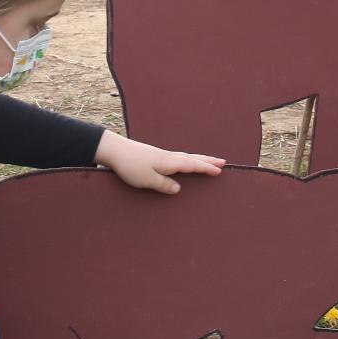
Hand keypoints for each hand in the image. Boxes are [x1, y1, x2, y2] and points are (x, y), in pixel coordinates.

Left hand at [94, 130, 224, 193]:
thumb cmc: (130, 165)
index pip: (192, 165)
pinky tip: (184, 162)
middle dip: (208, 161)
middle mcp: (168, 157)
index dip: (206, 168)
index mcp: (169, 162)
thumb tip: (178, 189)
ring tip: (209, 161)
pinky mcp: (155, 156)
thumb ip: (163, 184)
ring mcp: (162, 155)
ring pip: (186, 157)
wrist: (114, 150)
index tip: (220, 170)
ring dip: (199, 159)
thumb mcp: (147, 179)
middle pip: (193, 158)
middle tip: (223, 162)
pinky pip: (178, 158)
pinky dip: (188, 159)